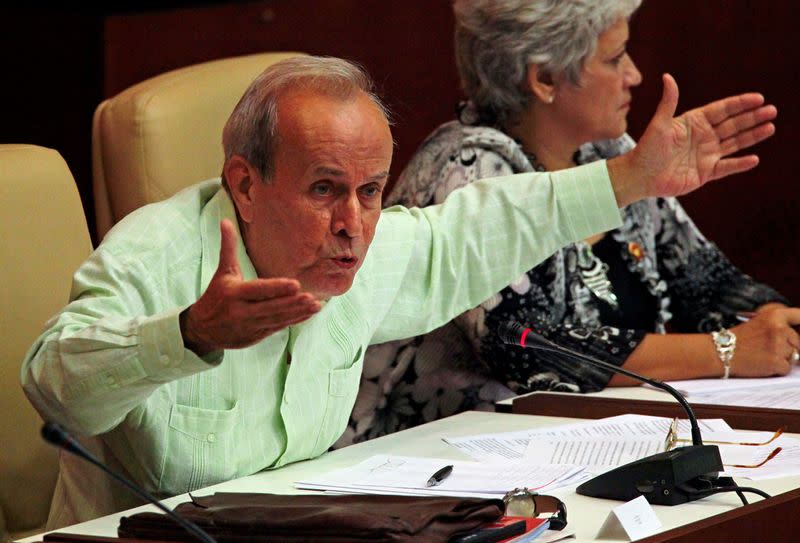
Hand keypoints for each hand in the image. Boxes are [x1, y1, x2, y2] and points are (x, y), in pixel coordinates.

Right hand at [180, 219, 320, 355]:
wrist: (202, 329)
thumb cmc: (216, 295)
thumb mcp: (222, 272)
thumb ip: (228, 247)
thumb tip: (225, 220)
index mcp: (234, 293)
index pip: (259, 290)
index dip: (277, 288)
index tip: (296, 284)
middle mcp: (242, 311)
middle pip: (271, 307)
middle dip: (292, 303)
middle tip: (311, 297)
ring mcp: (250, 326)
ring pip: (277, 319)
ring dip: (297, 313)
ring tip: (316, 305)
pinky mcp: (256, 336)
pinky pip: (278, 327)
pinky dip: (294, 321)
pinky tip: (308, 314)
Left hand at [608, 73, 776, 205]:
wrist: (639, 176)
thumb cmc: (646, 149)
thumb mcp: (659, 124)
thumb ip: (668, 102)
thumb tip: (668, 77)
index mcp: (694, 122)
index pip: (722, 110)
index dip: (740, 104)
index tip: (758, 98)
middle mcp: (703, 137)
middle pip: (733, 125)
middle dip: (752, 118)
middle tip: (772, 111)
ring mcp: (706, 155)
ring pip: (734, 143)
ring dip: (752, 136)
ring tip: (770, 127)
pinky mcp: (705, 173)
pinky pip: (727, 167)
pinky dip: (740, 164)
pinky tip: (754, 159)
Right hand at [729, 306, 799, 376]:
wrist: (719, 352)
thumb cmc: (737, 339)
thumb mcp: (758, 323)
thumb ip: (779, 326)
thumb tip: (797, 337)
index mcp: (774, 315)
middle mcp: (779, 328)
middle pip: (798, 342)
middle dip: (788, 348)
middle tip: (768, 348)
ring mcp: (779, 345)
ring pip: (794, 356)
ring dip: (781, 359)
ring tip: (762, 356)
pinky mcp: (776, 361)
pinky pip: (786, 369)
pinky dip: (775, 370)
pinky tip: (761, 364)